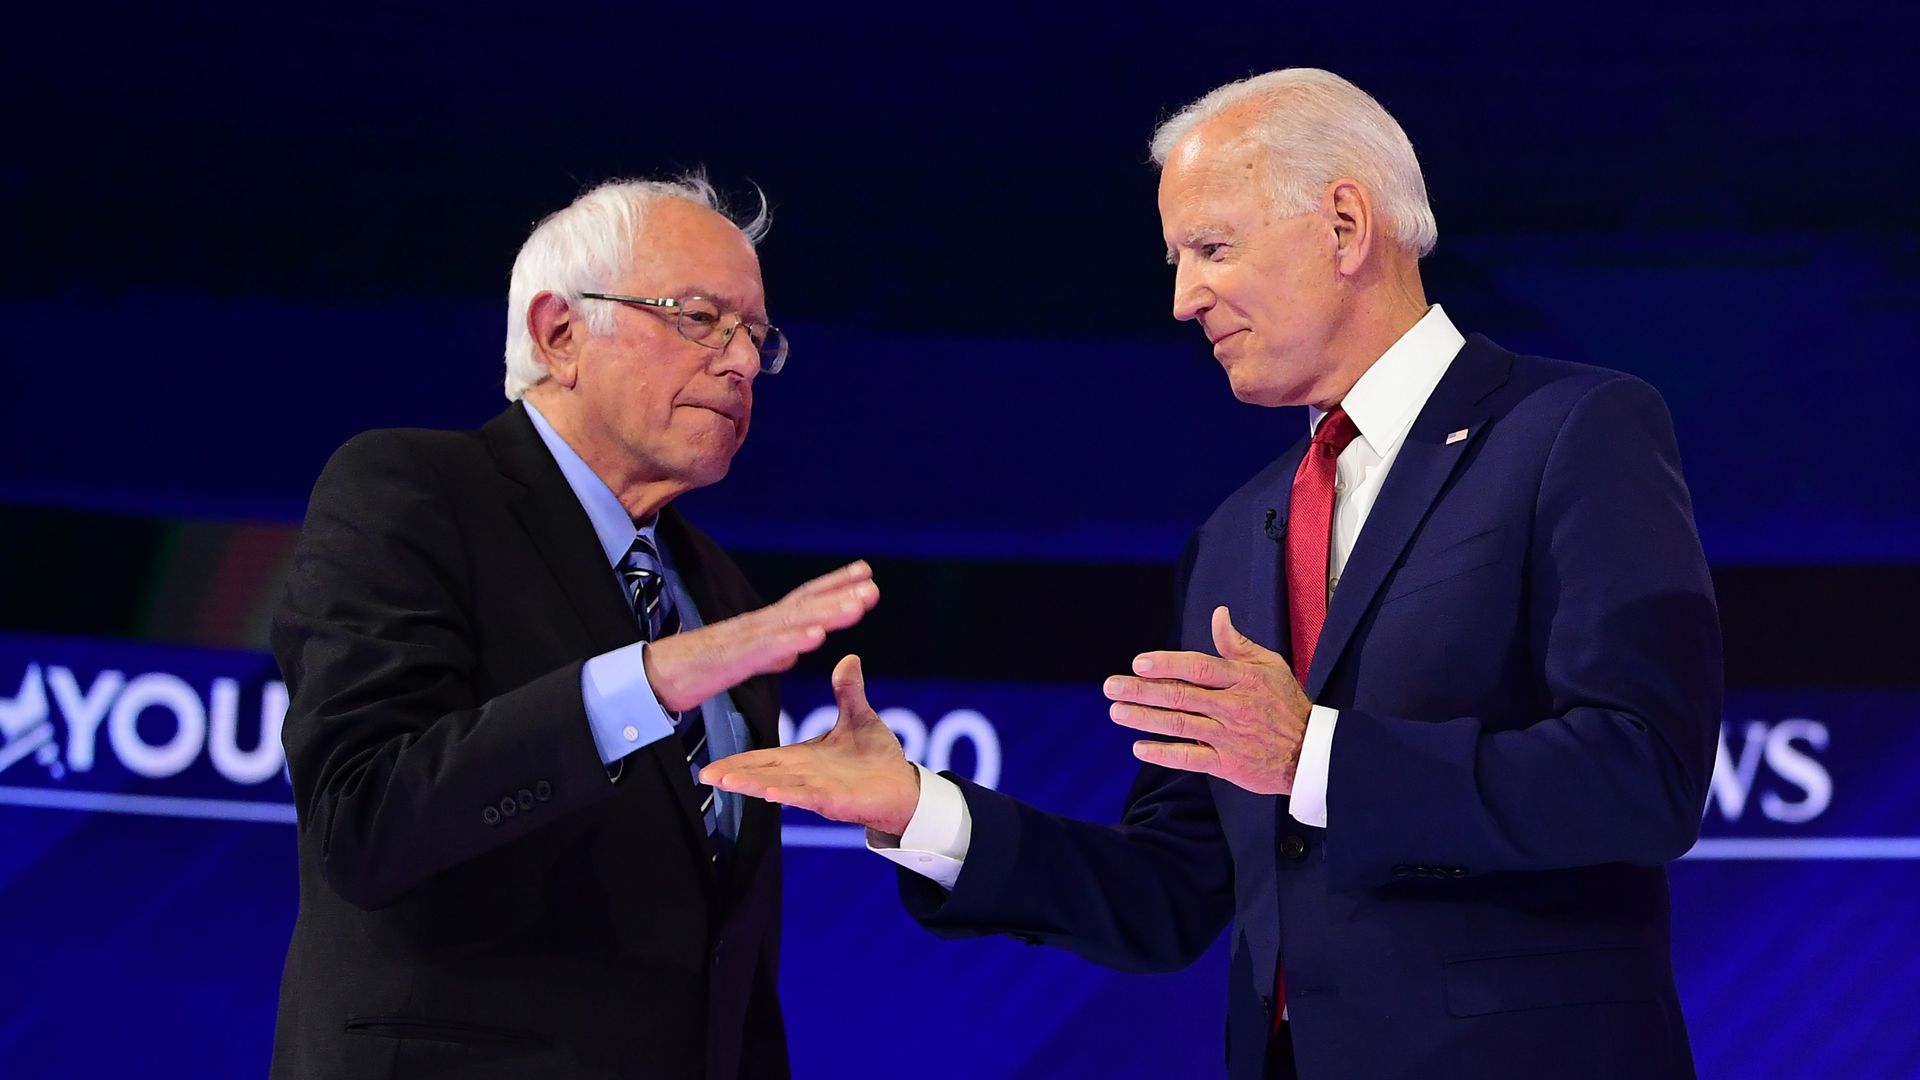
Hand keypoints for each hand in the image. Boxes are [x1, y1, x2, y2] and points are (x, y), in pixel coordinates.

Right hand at [645, 561, 878, 712]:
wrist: (650, 678)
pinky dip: (792, 641)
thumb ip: (768, 654)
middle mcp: (756, 626)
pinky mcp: (731, 659)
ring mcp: (744, 640)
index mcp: (761, 627)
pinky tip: (817, 637)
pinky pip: (765, 650)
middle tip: (873, 583)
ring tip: (859, 605)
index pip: (803, 600)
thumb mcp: (741, 662)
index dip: (834, 585)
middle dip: (841, 592)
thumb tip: (792, 651)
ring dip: (828, 612)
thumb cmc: (694, 669)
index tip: (866, 573)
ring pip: (792, 623)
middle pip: (804, 604)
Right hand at [700, 655, 920, 834]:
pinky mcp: (834, 801)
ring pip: (778, 786)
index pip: (763, 759)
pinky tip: (770, 794)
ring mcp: (817, 789)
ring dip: (752, 784)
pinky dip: (788, 794)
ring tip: (725, 782)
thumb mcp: (859, 717)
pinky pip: (807, 797)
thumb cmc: (878, 756)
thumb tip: (849, 658)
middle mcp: (804, 775)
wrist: (905, 784)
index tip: (709, 766)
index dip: (736, 761)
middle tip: (704, 775)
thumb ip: (847, 691)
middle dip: (734, 774)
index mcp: (803, 757)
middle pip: (762, 773)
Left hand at [1104, 606, 1311, 794]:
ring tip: (1116, 712)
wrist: (1312, 752)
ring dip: (1145, 719)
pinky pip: (1191, 759)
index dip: (1167, 665)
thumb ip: (1237, 644)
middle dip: (1142, 691)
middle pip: (1181, 696)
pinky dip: (1164, 754)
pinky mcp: (1228, 764)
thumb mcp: (1270, 666)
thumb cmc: (1287, 703)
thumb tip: (1218, 614)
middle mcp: (1233, 706)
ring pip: (1180, 726)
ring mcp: (1229, 736)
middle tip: (1110, 687)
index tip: (1138, 663)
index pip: (1198, 668)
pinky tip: (1139, 748)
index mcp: (1242, 679)